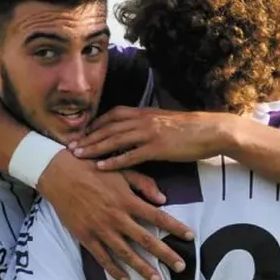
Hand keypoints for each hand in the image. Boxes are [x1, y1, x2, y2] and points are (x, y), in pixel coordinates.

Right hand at [37, 149, 193, 279]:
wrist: (58, 173)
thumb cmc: (92, 168)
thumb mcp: (121, 170)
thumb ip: (144, 184)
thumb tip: (163, 199)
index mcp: (127, 200)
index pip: (158, 217)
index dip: (175, 227)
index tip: (190, 237)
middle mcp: (116, 217)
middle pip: (146, 240)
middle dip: (165, 255)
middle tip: (181, 267)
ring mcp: (100, 229)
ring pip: (125, 253)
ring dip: (142, 268)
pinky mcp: (85, 236)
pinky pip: (102, 257)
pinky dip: (113, 270)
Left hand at [70, 107, 237, 169]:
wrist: (210, 131)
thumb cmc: (189, 129)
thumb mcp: (163, 122)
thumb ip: (147, 124)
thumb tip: (134, 130)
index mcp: (143, 113)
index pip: (111, 116)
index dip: (94, 124)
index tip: (80, 133)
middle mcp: (142, 120)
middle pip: (107, 127)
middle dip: (87, 137)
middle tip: (69, 146)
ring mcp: (149, 133)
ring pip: (114, 140)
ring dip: (94, 148)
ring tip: (77, 156)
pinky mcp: (157, 148)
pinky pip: (130, 155)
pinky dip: (114, 161)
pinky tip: (100, 167)